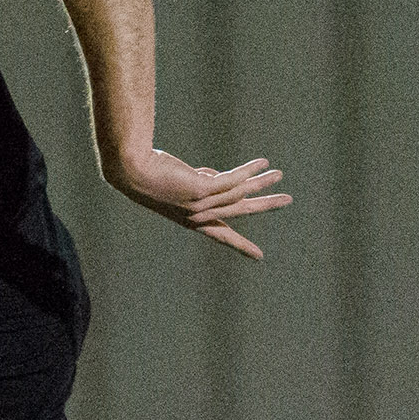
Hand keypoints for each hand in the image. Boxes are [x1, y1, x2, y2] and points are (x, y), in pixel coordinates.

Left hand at [110, 150, 291, 259]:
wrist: (130, 170)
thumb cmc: (149, 174)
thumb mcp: (178, 182)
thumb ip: (200, 182)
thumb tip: (216, 176)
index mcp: (191, 219)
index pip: (221, 233)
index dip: (240, 244)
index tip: (258, 257)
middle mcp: (197, 215)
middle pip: (238, 211)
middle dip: (265, 205)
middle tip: (288, 200)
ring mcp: (199, 204)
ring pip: (239, 194)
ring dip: (261, 183)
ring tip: (279, 174)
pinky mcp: (200, 189)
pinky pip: (232, 180)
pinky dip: (249, 171)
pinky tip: (262, 162)